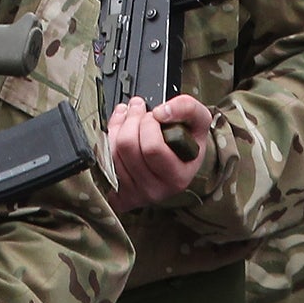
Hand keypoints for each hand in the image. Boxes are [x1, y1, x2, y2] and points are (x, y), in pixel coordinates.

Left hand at [108, 94, 211, 209]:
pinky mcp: (118, 193)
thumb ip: (186, 108)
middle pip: (128, 146)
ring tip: (131, 116)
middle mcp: (155, 190)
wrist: (181, 162)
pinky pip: (104, 161)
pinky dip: (109, 139)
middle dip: (132, 119)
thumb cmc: (189, 143)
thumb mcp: (199, 121)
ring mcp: (135, 193)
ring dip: (119, 125)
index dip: (150, 123)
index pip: (152, 148)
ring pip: (113, 151)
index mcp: (177, 177)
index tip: (156, 114)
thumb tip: (161, 111)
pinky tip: (120, 129)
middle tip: (140, 109)